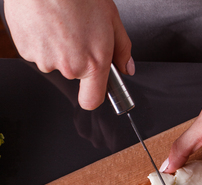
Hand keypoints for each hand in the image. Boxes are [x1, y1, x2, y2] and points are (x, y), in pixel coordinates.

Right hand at [4, 0, 133, 109]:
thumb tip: (127, 67)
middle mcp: (69, 67)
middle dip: (77, 57)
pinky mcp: (26, 50)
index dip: (94, 95)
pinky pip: (36, 51)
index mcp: (93, 63)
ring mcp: (45, 60)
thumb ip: (122, 49)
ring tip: (60, 22)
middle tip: (78, 31)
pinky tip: (45, 21)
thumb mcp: (111, 18)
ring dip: (57, 47)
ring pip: (54, 61)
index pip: (92, 101)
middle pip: (73, 74)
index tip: (95, 87)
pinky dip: (40, 39)